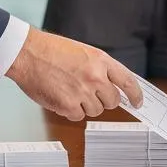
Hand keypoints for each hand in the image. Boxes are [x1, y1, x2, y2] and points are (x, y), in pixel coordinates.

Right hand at [5, 26, 143, 119]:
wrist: (28, 53)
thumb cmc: (51, 50)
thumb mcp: (83, 52)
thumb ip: (99, 68)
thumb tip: (111, 86)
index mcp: (101, 60)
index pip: (128, 81)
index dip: (135, 94)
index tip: (138, 102)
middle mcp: (95, 77)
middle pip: (113, 101)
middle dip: (104, 100)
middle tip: (89, 93)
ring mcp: (83, 92)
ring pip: (95, 111)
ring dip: (85, 105)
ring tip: (70, 90)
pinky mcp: (68, 105)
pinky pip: (77, 117)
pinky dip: (70, 111)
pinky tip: (61, 97)